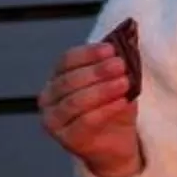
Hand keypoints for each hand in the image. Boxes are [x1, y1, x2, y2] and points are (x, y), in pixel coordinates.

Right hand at [39, 42, 143, 176]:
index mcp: (57, 78)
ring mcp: (54, 121)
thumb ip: (117, 61)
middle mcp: (48, 99)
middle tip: (120, 65)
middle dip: (97, 71)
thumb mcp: (117, 80)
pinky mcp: (67, 140)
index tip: (111, 49)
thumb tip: (128, 33)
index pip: (66, 60)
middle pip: (69, 80)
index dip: (88, 53)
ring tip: (124, 82)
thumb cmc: (113, 106)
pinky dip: (105, 110)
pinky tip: (122, 101)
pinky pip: (85, 122)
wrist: (117, 143)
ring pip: (75, 102)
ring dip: (102, 90)